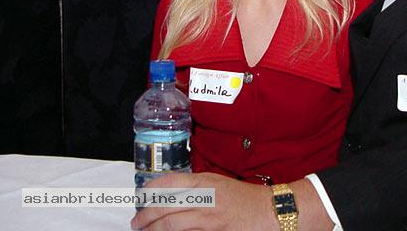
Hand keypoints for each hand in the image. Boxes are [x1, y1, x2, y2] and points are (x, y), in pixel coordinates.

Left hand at [130, 172, 276, 230]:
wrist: (269, 210)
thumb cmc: (246, 198)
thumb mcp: (219, 184)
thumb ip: (198, 187)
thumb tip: (173, 195)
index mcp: (205, 181)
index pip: (169, 182)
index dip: (150, 190)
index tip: (141, 198)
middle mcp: (204, 196)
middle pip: (165, 204)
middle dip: (146, 215)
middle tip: (137, 222)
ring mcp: (208, 215)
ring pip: (171, 222)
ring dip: (154, 228)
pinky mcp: (214, 230)